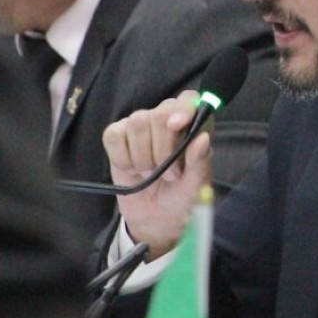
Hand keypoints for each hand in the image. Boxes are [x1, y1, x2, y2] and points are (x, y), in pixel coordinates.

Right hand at [102, 91, 211, 257]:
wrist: (157, 218)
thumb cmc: (183, 196)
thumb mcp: (197, 184)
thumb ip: (201, 161)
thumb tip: (203, 138)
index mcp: (193, 125)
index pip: (188, 99)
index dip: (183, 108)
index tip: (177, 125)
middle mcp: (168, 119)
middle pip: (159, 114)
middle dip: (162, 149)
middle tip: (169, 174)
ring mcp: (141, 126)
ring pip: (137, 123)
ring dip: (143, 156)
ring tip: (151, 173)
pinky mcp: (118, 137)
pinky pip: (114, 134)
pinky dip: (122, 156)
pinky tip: (132, 169)